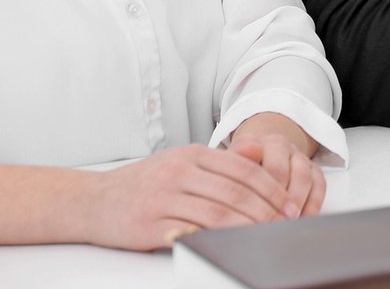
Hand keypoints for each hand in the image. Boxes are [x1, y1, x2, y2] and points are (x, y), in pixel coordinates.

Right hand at [83, 144, 293, 250]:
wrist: (90, 200)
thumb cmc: (144, 183)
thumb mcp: (180, 162)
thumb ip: (217, 164)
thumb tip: (260, 160)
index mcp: (191, 154)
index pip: (244, 169)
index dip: (272, 189)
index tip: (289, 206)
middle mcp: (179, 172)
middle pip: (237, 192)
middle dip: (267, 211)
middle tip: (284, 225)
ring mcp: (163, 197)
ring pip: (220, 213)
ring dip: (249, 228)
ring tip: (266, 237)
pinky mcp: (150, 224)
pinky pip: (193, 232)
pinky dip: (219, 239)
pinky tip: (234, 246)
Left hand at [230, 113, 326, 218]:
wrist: (261, 158)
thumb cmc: (239, 172)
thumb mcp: (225, 172)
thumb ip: (230, 172)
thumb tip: (237, 168)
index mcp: (251, 143)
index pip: (252, 168)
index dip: (252, 195)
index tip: (248, 217)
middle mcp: (277, 144)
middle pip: (279, 172)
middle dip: (274, 202)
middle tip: (267, 225)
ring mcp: (298, 156)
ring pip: (302, 179)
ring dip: (295, 205)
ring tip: (285, 225)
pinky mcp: (314, 169)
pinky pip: (319, 186)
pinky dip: (313, 205)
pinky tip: (303, 220)